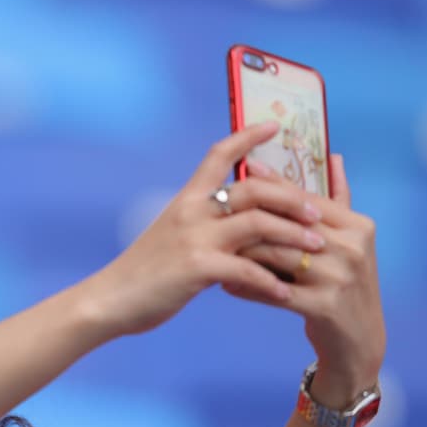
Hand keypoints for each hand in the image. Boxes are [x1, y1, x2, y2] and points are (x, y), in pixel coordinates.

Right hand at [85, 122, 324, 336]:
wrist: (109, 299)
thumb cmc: (142, 272)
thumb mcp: (170, 236)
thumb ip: (201, 225)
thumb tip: (234, 223)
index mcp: (186, 200)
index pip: (218, 155)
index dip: (247, 137)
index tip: (273, 127)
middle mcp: (192, 212)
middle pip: (254, 189)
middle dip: (292, 198)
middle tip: (317, 212)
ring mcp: (195, 238)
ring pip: (260, 224)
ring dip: (294, 236)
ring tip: (316, 248)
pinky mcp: (198, 268)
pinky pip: (248, 270)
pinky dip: (272, 282)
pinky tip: (285, 294)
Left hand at [231, 154, 384, 402]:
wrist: (356, 340)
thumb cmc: (341, 283)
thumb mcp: (346, 240)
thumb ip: (337, 199)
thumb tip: (331, 156)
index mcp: (357, 226)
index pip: (305, 199)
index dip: (273, 183)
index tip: (244, 169)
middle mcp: (352, 248)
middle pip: (286, 223)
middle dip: (248, 219)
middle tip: (215, 214)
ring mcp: (339, 278)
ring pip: (275, 255)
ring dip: (241, 254)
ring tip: (214, 251)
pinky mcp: (323, 306)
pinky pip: (272, 290)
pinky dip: (247, 286)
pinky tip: (225, 285)